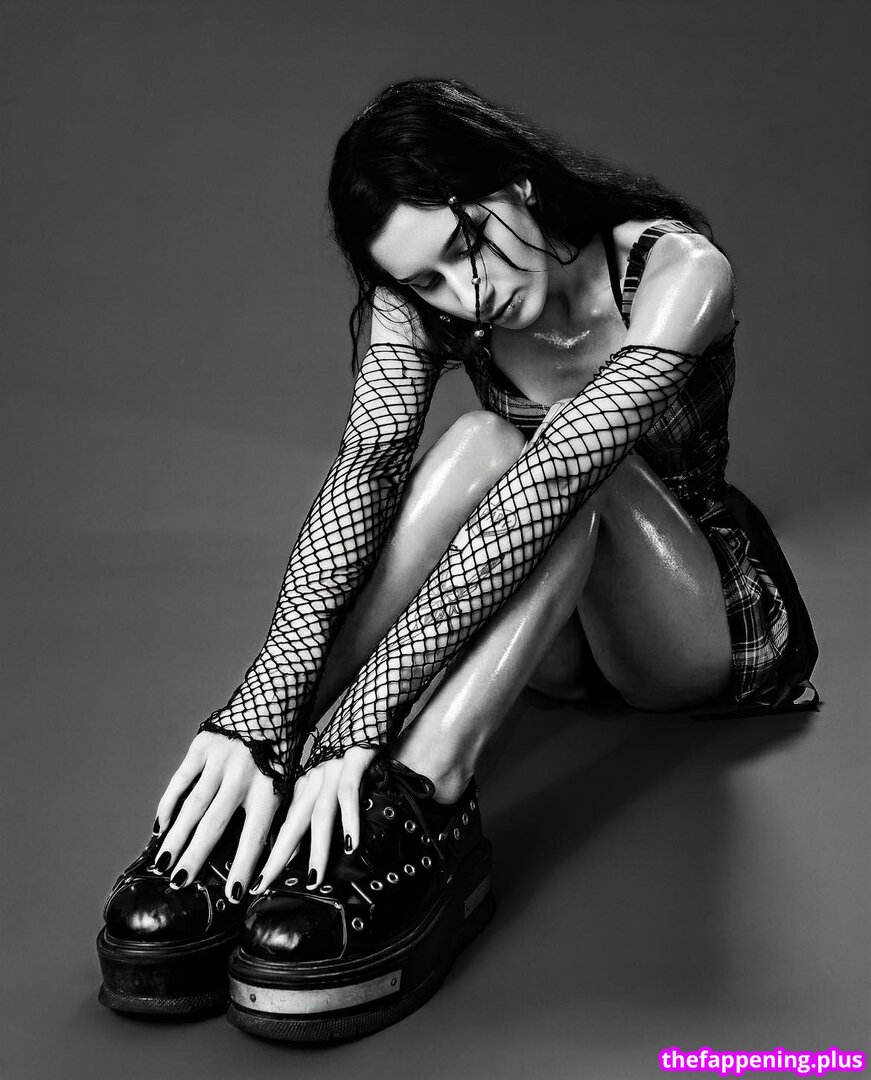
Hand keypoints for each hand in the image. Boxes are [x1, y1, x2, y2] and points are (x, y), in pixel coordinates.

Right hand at [152, 730, 281, 902]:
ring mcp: (220, 759)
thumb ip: (276, 820)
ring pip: (193, 805)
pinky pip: (180, 781)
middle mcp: (244, 774)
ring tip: (164, 863)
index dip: (245, 867)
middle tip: (180, 884)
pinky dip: (168, 806)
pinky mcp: (202, 746)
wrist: (272, 705)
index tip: (234, 894)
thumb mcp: (288, 785)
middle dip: (197, 856)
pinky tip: (160, 829)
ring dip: (177, 836)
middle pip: (216, 824)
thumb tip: (268, 867)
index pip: (256, 835)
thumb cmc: (280, 756)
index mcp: (271, 788)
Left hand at [250, 746, 377, 893]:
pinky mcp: (353, 764)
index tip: (256, 884)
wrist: (364, 711)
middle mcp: (313, 782)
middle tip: (263, 887)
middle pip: (292, 825)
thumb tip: (293, 851)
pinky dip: (349, 820)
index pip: (283, 826)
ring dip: (316, 849)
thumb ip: (310, 812)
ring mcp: (332, 773)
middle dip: (276, 858)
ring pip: (320, 816)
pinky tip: (352, 844)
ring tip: (314, 879)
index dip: (271, 855)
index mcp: (303, 787)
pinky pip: (349, 796)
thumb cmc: (346, 752)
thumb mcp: (324, 782)